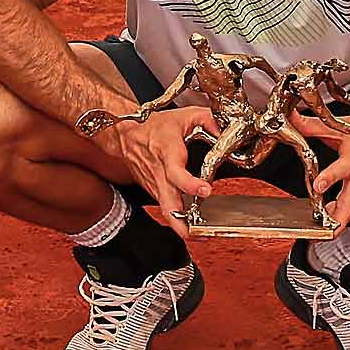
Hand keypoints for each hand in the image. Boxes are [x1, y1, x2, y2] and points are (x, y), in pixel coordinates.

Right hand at [91, 107, 217, 234]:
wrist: (125, 134)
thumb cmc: (154, 126)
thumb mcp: (184, 115)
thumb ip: (209, 120)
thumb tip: (225, 131)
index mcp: (168, 151)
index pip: (176, 171)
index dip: (190, 183)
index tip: (206, 190)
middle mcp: (159, 171)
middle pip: (166, 200)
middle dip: (177, 219)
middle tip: (191, 233)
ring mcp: (154, 183)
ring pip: (164, 207)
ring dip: (176, 222)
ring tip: (191, 234)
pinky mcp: (152, 189)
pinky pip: (164, 204)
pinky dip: (174, 215)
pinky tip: (186, 222)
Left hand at [289, 109, 349, 228]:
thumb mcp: (339, 126)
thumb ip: (312, 125)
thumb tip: (290, 118)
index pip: (343, 168)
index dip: (330, 177)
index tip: (318, 186)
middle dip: (338, 220)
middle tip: (323, 234)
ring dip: (337, 224)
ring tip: (317, 236)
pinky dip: (339, 219)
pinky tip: (326, 225)